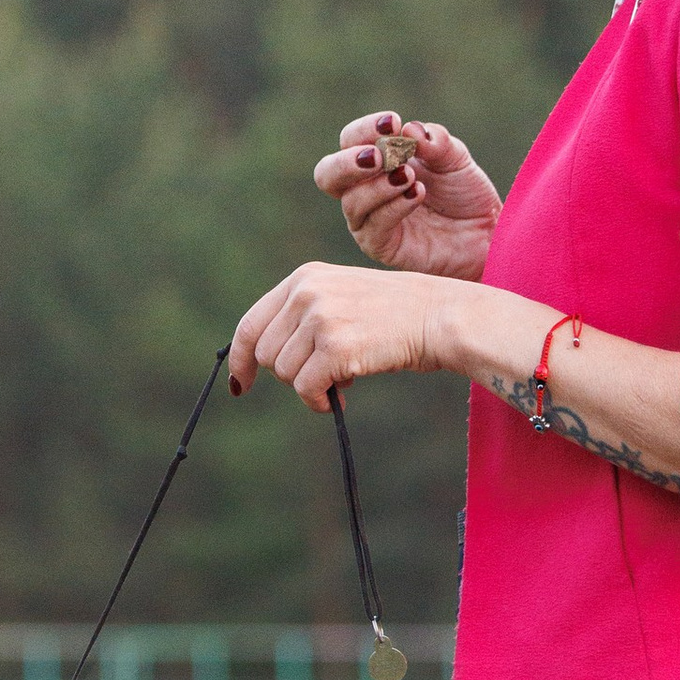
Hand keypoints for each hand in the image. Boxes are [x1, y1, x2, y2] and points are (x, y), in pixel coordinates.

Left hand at [229, 259, 451, 408]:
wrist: (441, 316)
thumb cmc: (394, 314)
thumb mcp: (341, 296)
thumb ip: (302, 316)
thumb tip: (262, 359)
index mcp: (303, 278)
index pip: (250, 324)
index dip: (239, 359)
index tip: (240, 384)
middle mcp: (306, 293)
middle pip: (266, 355)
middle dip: (289, 374)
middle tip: (324, 373)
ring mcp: (320, 319)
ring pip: (285, 374)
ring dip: (309, 386)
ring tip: (343, 376)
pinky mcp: (336, 347)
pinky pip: (305, 390)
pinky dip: (318, 401)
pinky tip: (342, 395)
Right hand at [313, 112, 499, 278]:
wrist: (487, 232)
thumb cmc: (464, 194)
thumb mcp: (455, 159)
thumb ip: (435, 142)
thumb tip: (410, 129)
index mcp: (376, 162)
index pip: (350, 141)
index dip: (364, 129)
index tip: (393, 122)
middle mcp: (364, 191)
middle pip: (327, 174)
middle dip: (348, 162)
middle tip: (380, 156)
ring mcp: (369, 221)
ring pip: (350, 202)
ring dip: (379, 186)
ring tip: (409, 177)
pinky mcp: (381, 247)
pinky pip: (373, 228)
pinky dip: (393, 207)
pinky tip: (416, 194)